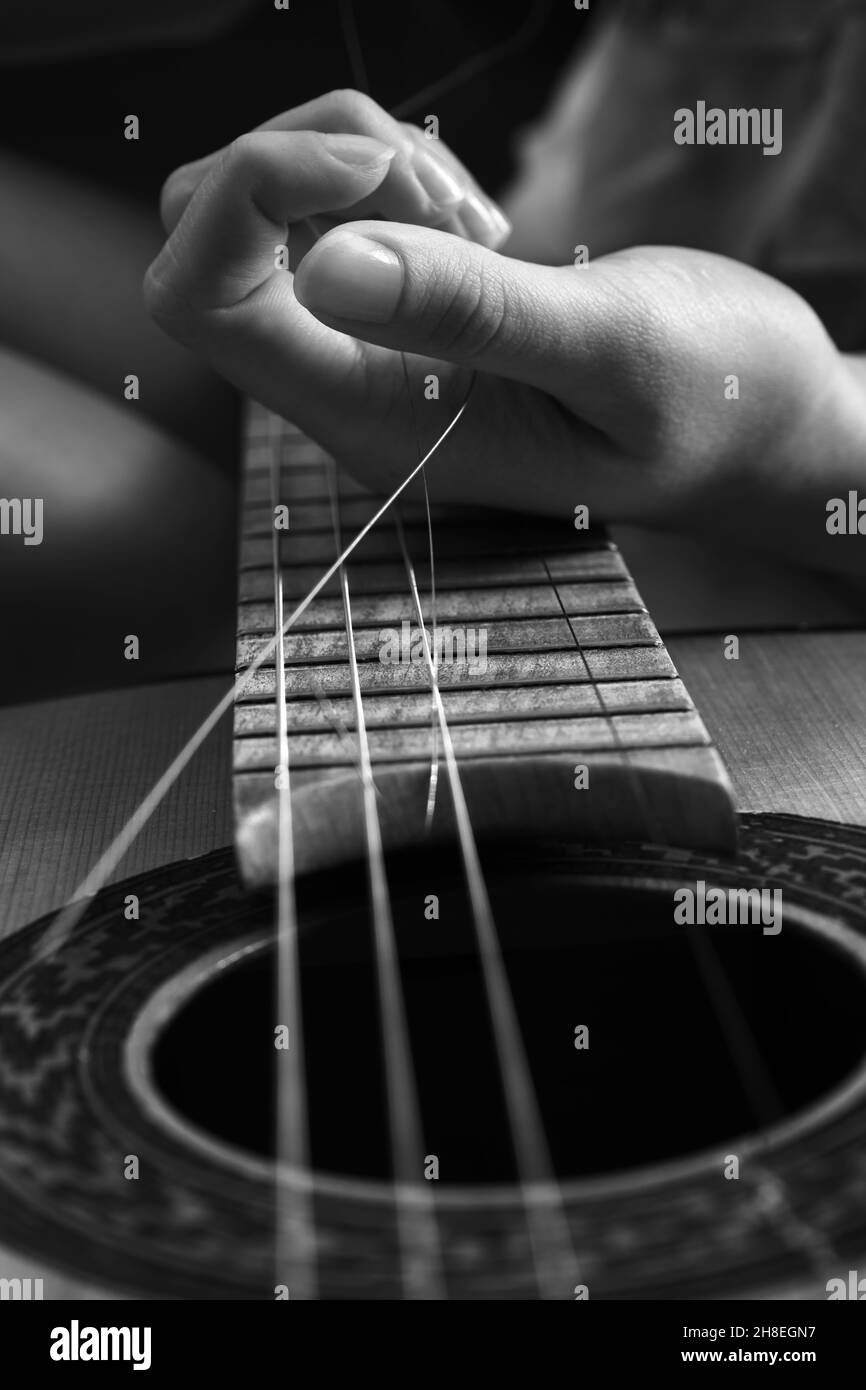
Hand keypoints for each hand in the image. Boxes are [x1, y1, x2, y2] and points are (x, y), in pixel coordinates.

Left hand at [145, 90, 864, 569]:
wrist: (753, 425)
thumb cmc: (708, 403)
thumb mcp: (613, 351)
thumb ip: (472, 313)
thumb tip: (323, 263)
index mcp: (374, 424)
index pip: (206, 303)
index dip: (251, 192)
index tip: (379, 163)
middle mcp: (343, 389)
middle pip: (207, 232)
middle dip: (305, 160)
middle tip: (443, 196)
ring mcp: (362, 347)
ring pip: (261, 202)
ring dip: (355, 155)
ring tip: (478, 222)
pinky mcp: (390, 303)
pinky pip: (325, 200)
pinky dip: (385, 167)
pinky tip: (473, 225)